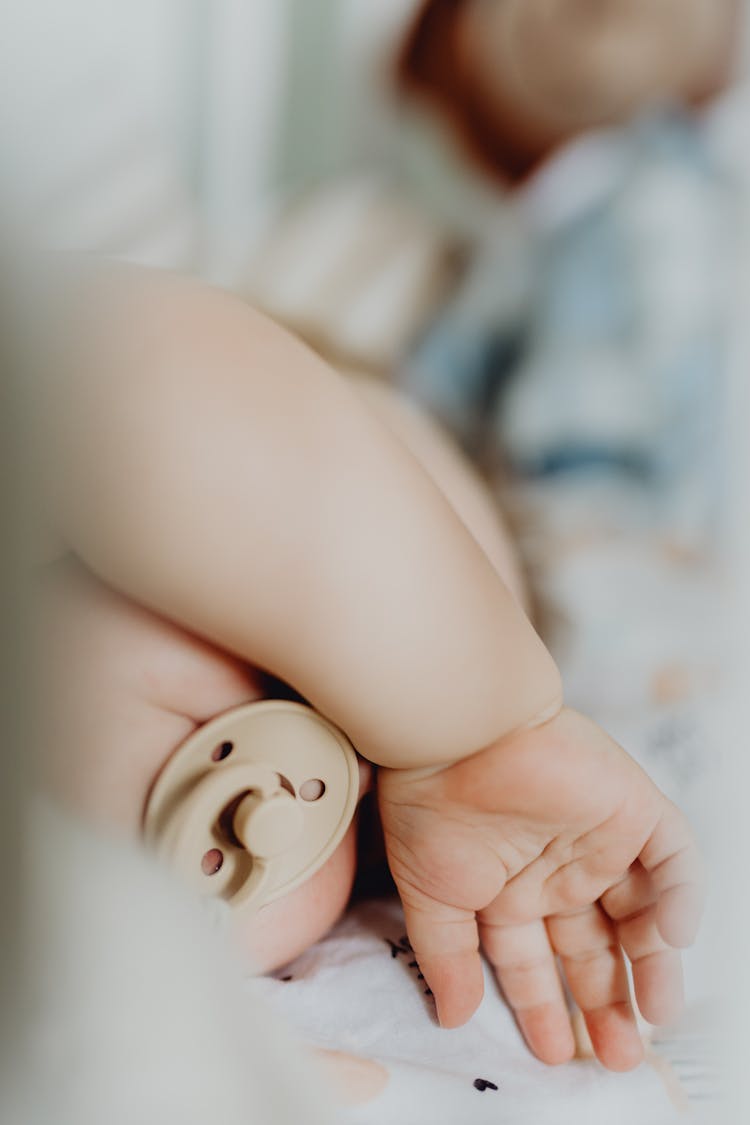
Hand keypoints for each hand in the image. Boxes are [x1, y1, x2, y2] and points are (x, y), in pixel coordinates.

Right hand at [378, 707, 704, 1070]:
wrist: (457, 732)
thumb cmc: (432, 803)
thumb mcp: (433, 895)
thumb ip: (448, 958)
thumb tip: (453, 1019)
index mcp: (509, 888)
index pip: (536, 959)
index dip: (545, 1006)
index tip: (556, 1053)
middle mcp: (557, 869)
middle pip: (593, 946)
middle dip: (605, 1001)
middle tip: (618, 1054)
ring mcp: (598, 839)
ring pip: (641, 912)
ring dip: (653, 964)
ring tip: (653, 1015)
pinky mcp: (630, 807)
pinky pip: (673, 856)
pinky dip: (682, 895)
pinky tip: (673, 938)